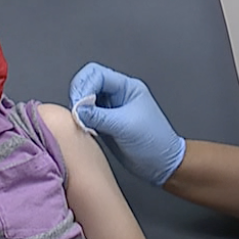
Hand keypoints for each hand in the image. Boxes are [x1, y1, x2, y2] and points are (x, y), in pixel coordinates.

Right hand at [68, 63, 186, 186]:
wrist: (161, 164)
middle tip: (76, 112)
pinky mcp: (105, 123)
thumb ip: (99, 116)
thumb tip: (77, 110)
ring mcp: (111, 109)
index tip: (78, 104)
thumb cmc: (154, 142)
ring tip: (80, 122)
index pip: (97, 74)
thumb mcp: (125, 126)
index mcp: (127, 87)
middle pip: (88, 83)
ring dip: (79, 109)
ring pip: (86, 99)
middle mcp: (118, 95)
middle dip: (79, 95)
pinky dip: (81, 120)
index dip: (84, 86)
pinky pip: (87, 115)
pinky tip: (83, 128)